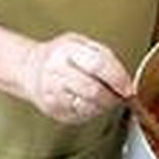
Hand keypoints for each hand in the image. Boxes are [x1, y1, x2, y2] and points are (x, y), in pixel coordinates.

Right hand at [19, 32, 133, 123]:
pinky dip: (92, 110)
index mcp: (66, 50)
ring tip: (104, 97)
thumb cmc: (60, 56)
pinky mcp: (54, 109)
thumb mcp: (81, 43)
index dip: (117, 78)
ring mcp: (53, 92)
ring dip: (103, 105)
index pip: (98, 65)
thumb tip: (124, 80)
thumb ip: (104, 57)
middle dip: (112, 96)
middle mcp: (56, 71)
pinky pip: (81, 114)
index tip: (128, 87)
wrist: (30, 69)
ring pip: (88, 106)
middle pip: (93, 90)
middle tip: (120, 95)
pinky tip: (89, 101)